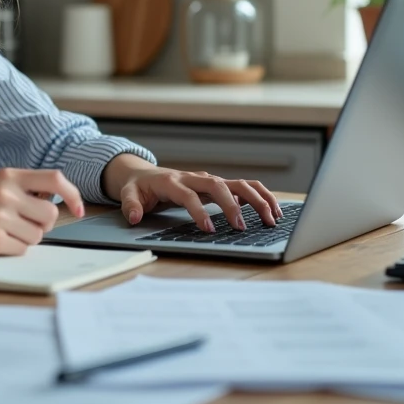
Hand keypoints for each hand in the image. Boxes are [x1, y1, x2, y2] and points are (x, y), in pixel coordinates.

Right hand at [0, 169, 84, 255]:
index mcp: (8, 176)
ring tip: (0, 231)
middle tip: (21, 224)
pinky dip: (11, 250)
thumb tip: (57, 202)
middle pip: (50, 215)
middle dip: (41, 224)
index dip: (72, 195)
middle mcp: (6, 193)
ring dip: (24, 238)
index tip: (78, 209)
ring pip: (37, 236)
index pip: (55, 179)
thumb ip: (22, 189)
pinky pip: (22, 250)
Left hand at [104, 155, 282, 232]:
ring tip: (272, 218)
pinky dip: (261, 196)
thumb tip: (134, 217)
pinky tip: (274, 211)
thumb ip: (130, 205)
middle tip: (242, 228)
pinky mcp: (219, 185)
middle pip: (219, 186)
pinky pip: (245, 187)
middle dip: (233, 206)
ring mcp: (209, 180)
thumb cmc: (140, 187)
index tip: (208, 228)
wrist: (146, 174)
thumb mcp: (129, 194)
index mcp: (173, 182)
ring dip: (257, 199)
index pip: (189, 196)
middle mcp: (195, 178)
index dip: (198, 211)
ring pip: (238, 184)